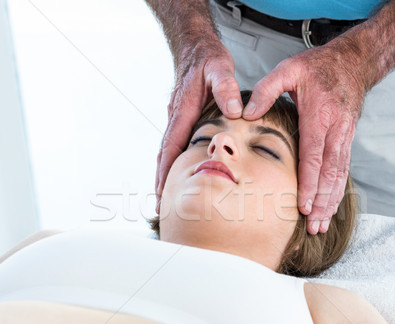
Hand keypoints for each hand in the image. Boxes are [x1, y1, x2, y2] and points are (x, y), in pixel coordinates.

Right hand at [155, 43, 241, 211]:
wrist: (195, 46)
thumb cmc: (206, 58)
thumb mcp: (220, 68)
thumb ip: (226, 88)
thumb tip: (234, 111)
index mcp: (183, 110)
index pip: (171, 147)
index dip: (166, 172)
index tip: (162, 193)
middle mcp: (176, 116)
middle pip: (164, 155)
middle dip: (161, 181)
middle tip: (160, 206)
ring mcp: (176, 118)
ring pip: (168, 151)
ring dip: (165, 174)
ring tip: (166, 197)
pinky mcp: (181, 117)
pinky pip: (174, 143)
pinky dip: (173, 161)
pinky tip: (179, 173)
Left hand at [242, 38, 368, 233]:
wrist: (353, 62)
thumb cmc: (318, 67)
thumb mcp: (288, 69)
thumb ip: (266, 90)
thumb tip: (246, 113)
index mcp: (319, 116)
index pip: (314, 156)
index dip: (309, 183)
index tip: (302, 205)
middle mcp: (336, 130)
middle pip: (329, 173)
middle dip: (321, 202)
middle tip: (313, 226)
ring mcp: (344, 137)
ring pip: (339, 175)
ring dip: (331, 202)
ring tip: (322, 225)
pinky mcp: (347, 140)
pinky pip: (343, 170)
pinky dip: (337, 191)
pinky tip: (330, 207)